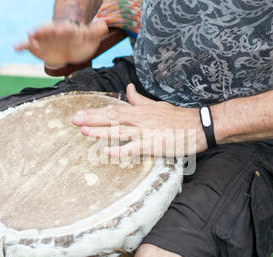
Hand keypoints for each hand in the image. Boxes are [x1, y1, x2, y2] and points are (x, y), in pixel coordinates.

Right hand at [13, 19, 107, 65]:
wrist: (70, 47)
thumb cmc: (80, 41)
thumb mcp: (90, 38)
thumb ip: (96, 32)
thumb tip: (104, 26)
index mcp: (67, 30)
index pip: (66, 28)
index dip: (64, 29)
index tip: (62, 30)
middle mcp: (53, 32)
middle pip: (48, 29)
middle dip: (43, 30)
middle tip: (37, 31)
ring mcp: (44, 39)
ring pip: (37, 36)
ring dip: (32, 37)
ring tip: (28, 37)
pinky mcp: (37, 47)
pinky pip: (28, 45)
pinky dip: (21, 46)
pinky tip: (15, 47)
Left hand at [71, 84, 207, 157]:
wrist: (199, 126)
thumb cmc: (179, 117)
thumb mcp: (157, 105)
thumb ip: (139, 100)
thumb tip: (128, 89)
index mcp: (140, 111)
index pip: (113, 109)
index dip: (95, 112)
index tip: (80, 114)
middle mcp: (140, 119)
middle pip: (112, 118)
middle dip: (91, 119)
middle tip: (73, 120)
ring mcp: (145, 132)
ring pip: (118, 131)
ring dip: (100, 131)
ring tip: (83, 132)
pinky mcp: (152, 144)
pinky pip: (132, 148)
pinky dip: (118, 150)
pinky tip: (105, 151)